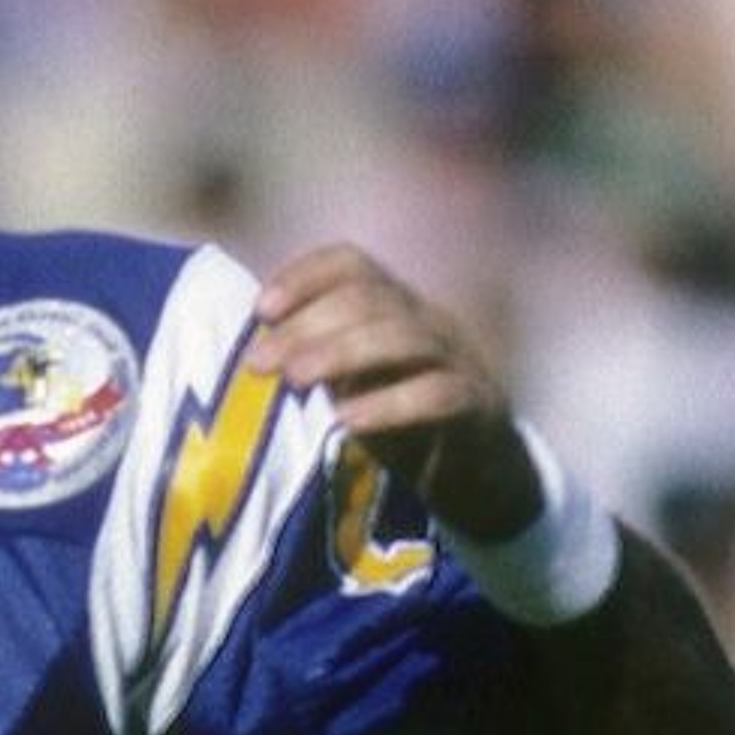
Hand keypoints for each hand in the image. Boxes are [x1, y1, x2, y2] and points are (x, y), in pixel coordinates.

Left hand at [248, 242, 540, 539]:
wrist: (479, 470)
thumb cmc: (400, 419)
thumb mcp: (353, 381)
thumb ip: (315, 359)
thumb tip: (254, 351)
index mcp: (394, 306)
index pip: (352, 264)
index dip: (305, 275)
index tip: (261, 310)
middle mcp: (426, 320)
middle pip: (369, 299)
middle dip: (307, 327)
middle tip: (260, 365)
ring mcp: (458, 358)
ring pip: (402, 337)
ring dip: (341, 354)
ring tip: (296, 380)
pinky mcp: (477, 404)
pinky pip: (436, 395)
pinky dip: (389, 405)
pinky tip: (347, 421)